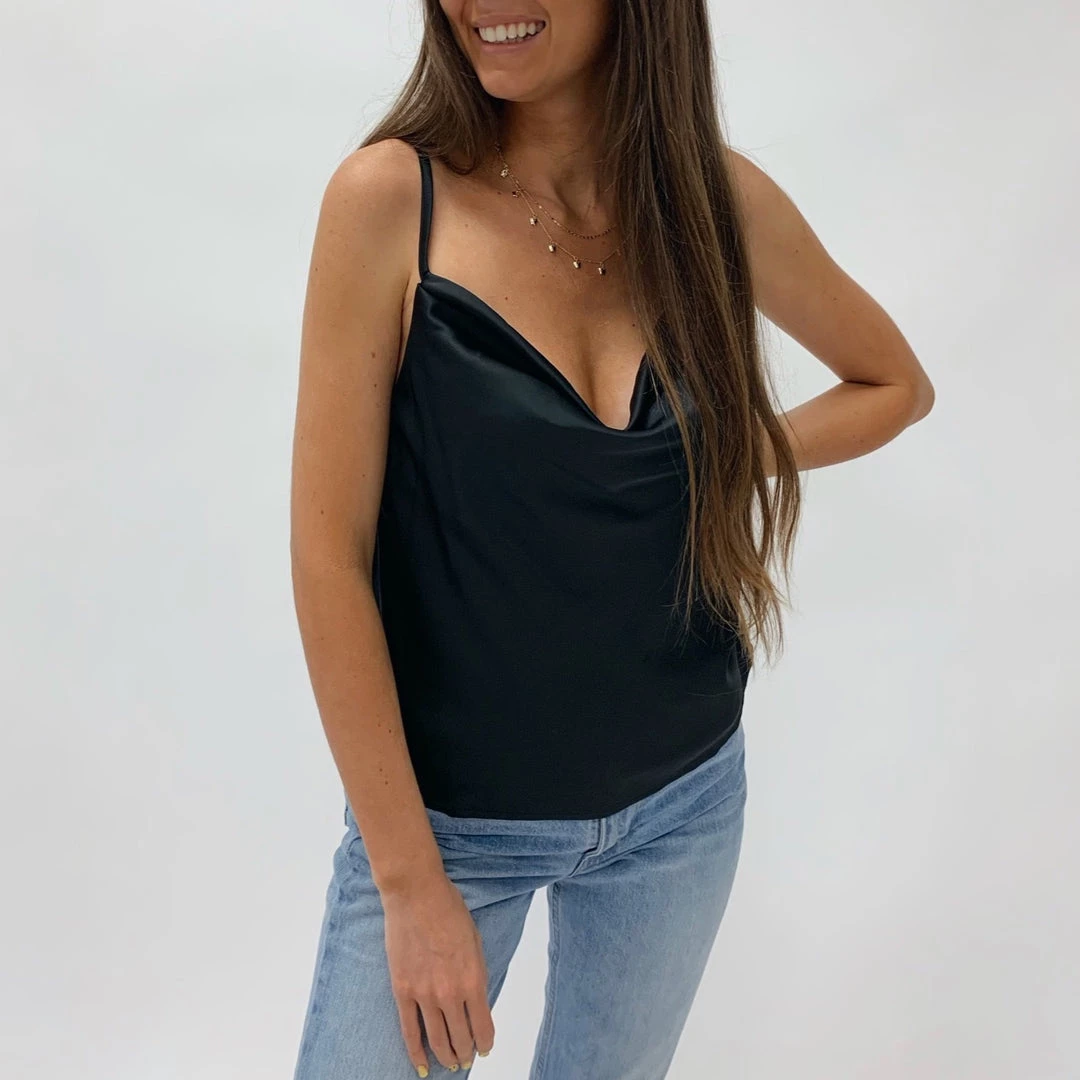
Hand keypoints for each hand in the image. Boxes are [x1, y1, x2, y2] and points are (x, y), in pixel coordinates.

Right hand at [382, 870, 495, 1073]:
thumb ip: (476, 974)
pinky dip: (416, 1053)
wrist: (417, 894)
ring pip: (437, 1040)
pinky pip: (409, 1031)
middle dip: (466, 1053)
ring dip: (446, 1056)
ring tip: (450, 1064)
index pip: (484, 1027)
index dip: (485, 1043)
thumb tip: (476, 1000)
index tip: (485, 1048)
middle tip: (467, 1058)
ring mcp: (424, 994)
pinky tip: (422, 1066)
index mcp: (474, 979)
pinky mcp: (402, 991)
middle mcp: (450, 993)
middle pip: (461, 1038)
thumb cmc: (450, 910)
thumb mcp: (476, 942)